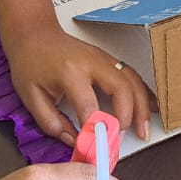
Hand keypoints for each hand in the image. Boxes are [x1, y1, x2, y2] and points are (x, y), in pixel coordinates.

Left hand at [3, 26, 153, 142]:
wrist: (34, 34)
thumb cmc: (30, 62)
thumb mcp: (31, 96)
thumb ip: (51, 122)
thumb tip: (74, 141)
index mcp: (70, 72)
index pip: (89, 104)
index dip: (95, 127)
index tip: (97, 145)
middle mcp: (92, 63)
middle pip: (121, 89)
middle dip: (128, 116)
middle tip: (124, 137)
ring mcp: (104, 59)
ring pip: (133, 81)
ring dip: (142, 106)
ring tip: (143, 129)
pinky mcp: (109, 59)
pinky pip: (132, 76)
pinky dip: (144, 93)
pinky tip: (150, 109)